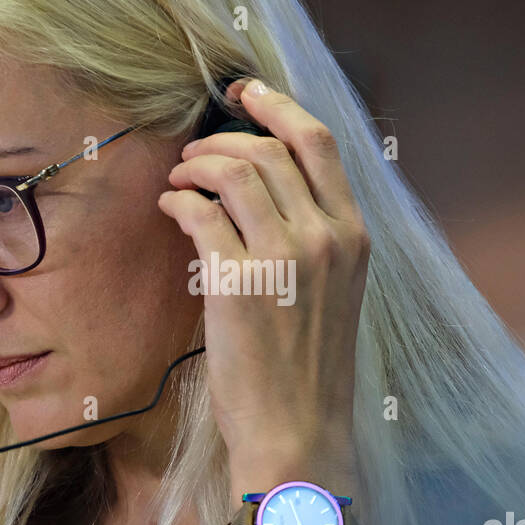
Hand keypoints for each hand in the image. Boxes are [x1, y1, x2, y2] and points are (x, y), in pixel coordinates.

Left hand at [157, 78, 370, 506]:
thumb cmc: (309, 367)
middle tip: (194, 152)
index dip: (277, 105)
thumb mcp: (334, 291)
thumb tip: (266, 187)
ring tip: (179, 179)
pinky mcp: (238, 282)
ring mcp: (284, 257)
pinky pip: (199, 211)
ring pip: (234, 170)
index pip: (319, 142)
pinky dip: (178, 200)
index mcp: (354, 235)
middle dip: (222, 138)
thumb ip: (315, 237)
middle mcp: (326, 237)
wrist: (299, 431)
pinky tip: (170, 209)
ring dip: (196, 163)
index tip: (245, 93)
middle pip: (269, 147)